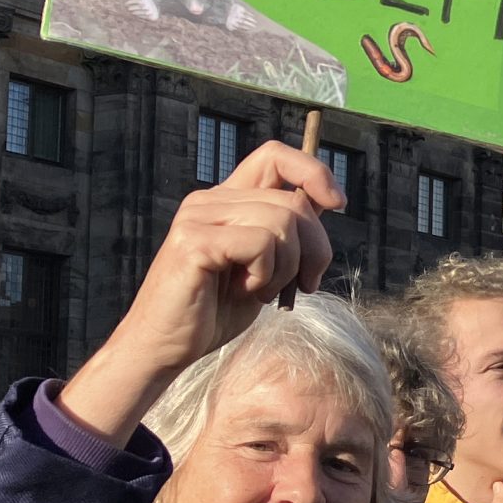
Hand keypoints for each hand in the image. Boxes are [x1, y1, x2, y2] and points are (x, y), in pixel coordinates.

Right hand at [58, 140, 341, 445]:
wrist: (165, 346)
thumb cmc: (215, 311)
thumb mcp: (266, 266)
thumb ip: (289, 233)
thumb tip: (329, 200)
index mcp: (226, 201)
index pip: (275, 156)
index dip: (313, 172)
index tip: (338, 204)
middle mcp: (209, 200)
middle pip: (293, 201)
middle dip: (316, 249)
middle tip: (304, 284)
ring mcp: (198, 217)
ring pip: (282, 223)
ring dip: (288, 267)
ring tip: (264, 291)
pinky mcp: (193, 241)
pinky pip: (260, 244)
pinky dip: (267, 275)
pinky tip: (246, 292)